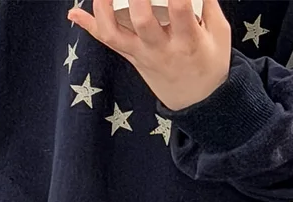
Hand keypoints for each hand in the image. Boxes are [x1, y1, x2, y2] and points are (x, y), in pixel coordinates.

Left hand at [69, 0, 231, 111]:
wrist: (196, 101)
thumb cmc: (210, 61)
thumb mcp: (219, 32)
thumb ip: (207, 2)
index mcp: (188, 40)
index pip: (180, 9)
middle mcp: (160, 49)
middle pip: (142, 21)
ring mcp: (141, 56)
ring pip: (115, 34)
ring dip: (102, 9)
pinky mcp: (130, 58)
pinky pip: (108, 43)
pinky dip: (89, 27)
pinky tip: (73, 14)